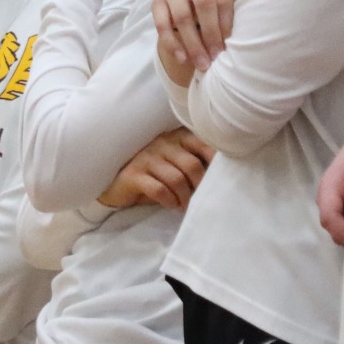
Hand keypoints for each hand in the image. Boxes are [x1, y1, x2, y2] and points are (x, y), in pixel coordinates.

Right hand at [98, 129, 214, 209]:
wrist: (118, 185)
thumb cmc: (155, 175)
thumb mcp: (176, 166)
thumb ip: (196, 164)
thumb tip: (225, 176)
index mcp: (177, 137)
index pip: (203, 144)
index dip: (215, 162)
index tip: (222, 180)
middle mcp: (162, 143)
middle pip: (192, 165)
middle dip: (200, 187)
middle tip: (201, 201)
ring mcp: (146, 157)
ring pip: (176, 179)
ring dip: (185, 197)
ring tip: (185, 206)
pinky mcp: (133, 175)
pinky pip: (158, 189)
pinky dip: (169, 200)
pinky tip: (171, 204)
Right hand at [153, 0, 236, 84]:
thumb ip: (235, 9)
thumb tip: (242, 38)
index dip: (226, 23)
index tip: (229, 45)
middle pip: (203, 3)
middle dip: (210, 34)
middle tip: (216, 56)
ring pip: (182, 16)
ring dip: (193, 43)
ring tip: (202, 63)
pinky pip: (162, 24)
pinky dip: (172, 43)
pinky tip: (182, 58)